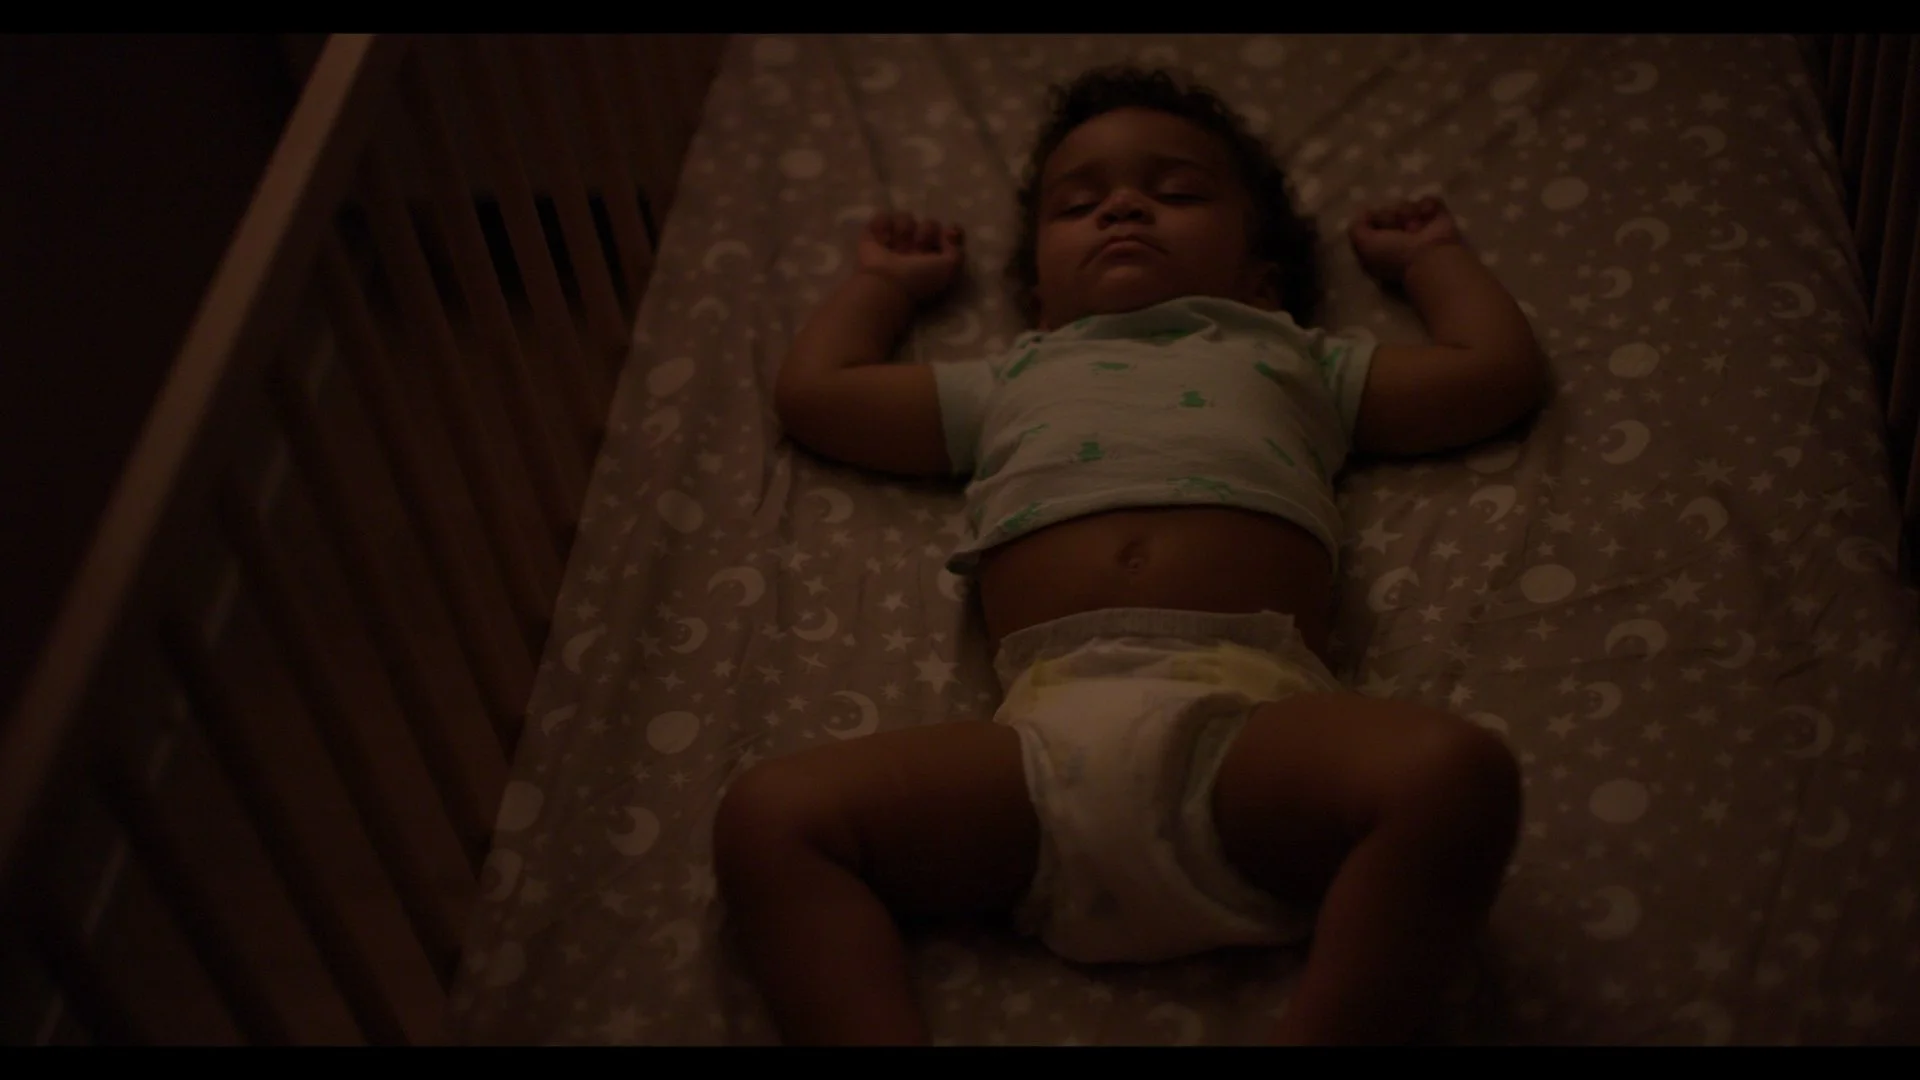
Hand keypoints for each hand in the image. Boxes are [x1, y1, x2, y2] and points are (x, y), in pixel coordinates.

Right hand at [857, 211, 964, 303]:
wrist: (886, 284)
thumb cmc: (919, 278)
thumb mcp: (950, 269)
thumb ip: (957, 250)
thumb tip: (950, 232)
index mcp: (932, 260)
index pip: (947, 236)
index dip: (949, 232)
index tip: (947, 234)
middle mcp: (914, 250)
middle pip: (928, 224)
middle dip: (925, 233)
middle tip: (917, 248)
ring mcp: (894, 243)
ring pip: (905, 218)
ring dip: (904, 230)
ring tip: (897, 246)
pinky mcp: (872, 237)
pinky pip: (882, 217)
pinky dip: (882, 225)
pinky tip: (883, 239)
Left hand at [1348, 196, 1465, 286]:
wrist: (1429, 257)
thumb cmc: (1394, 255)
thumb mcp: (1364, 245)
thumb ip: (1357, 227)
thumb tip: (1364, 211)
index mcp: (1382, 248)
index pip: (1372, 223)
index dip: (1372, 219)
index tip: (1373, 221)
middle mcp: (1400, 238)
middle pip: (1388, 211)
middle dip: (1390, 216)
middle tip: (1398, 229)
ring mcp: (1420, 228)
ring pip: (1406, 205)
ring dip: (1407, 213)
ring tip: (1414, 226)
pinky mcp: (1439, 219)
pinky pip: (1429, 201)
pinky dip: (1427, 206)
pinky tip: (1426, 215)